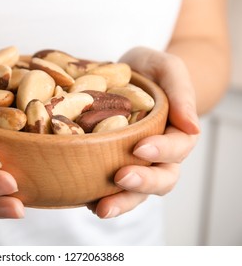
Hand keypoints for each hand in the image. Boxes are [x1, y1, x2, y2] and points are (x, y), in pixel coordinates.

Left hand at [88, 47, 199, 217]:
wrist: (127, 75)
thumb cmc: (150, 70)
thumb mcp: (166, 67)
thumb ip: (180, 90)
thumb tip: (192, 126)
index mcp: (176, 132)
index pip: (177, 148)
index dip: (162, 150)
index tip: (141, 147)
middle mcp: (159, 154)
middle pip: (161, 179)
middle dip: (143, 183)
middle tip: (121, 178)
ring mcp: (136, 163)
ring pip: (137, 192)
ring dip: (122, 201)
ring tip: (101, 208)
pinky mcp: (112, 165)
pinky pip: (111, 188)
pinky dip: (100, 197)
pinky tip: (86, 201)